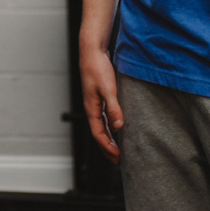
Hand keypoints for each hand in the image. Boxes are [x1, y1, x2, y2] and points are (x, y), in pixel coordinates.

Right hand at [80, 46, 121, 163]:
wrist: (92, 50)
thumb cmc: (97, 67)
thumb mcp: (108, 88)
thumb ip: (113, 108)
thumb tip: (118, 126)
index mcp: (91, 108)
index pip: (98, 133)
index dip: (107, 147)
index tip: (118, 157)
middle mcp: (91, 107)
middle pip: (98, 132)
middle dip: (107, 147)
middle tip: (117, 160)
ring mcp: (94, 101)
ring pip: (101, 125)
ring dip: (108, 137)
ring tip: (117, 147)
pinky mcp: (99, 95)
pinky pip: (103, 116)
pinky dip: (109, 125)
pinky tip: (116, 126)